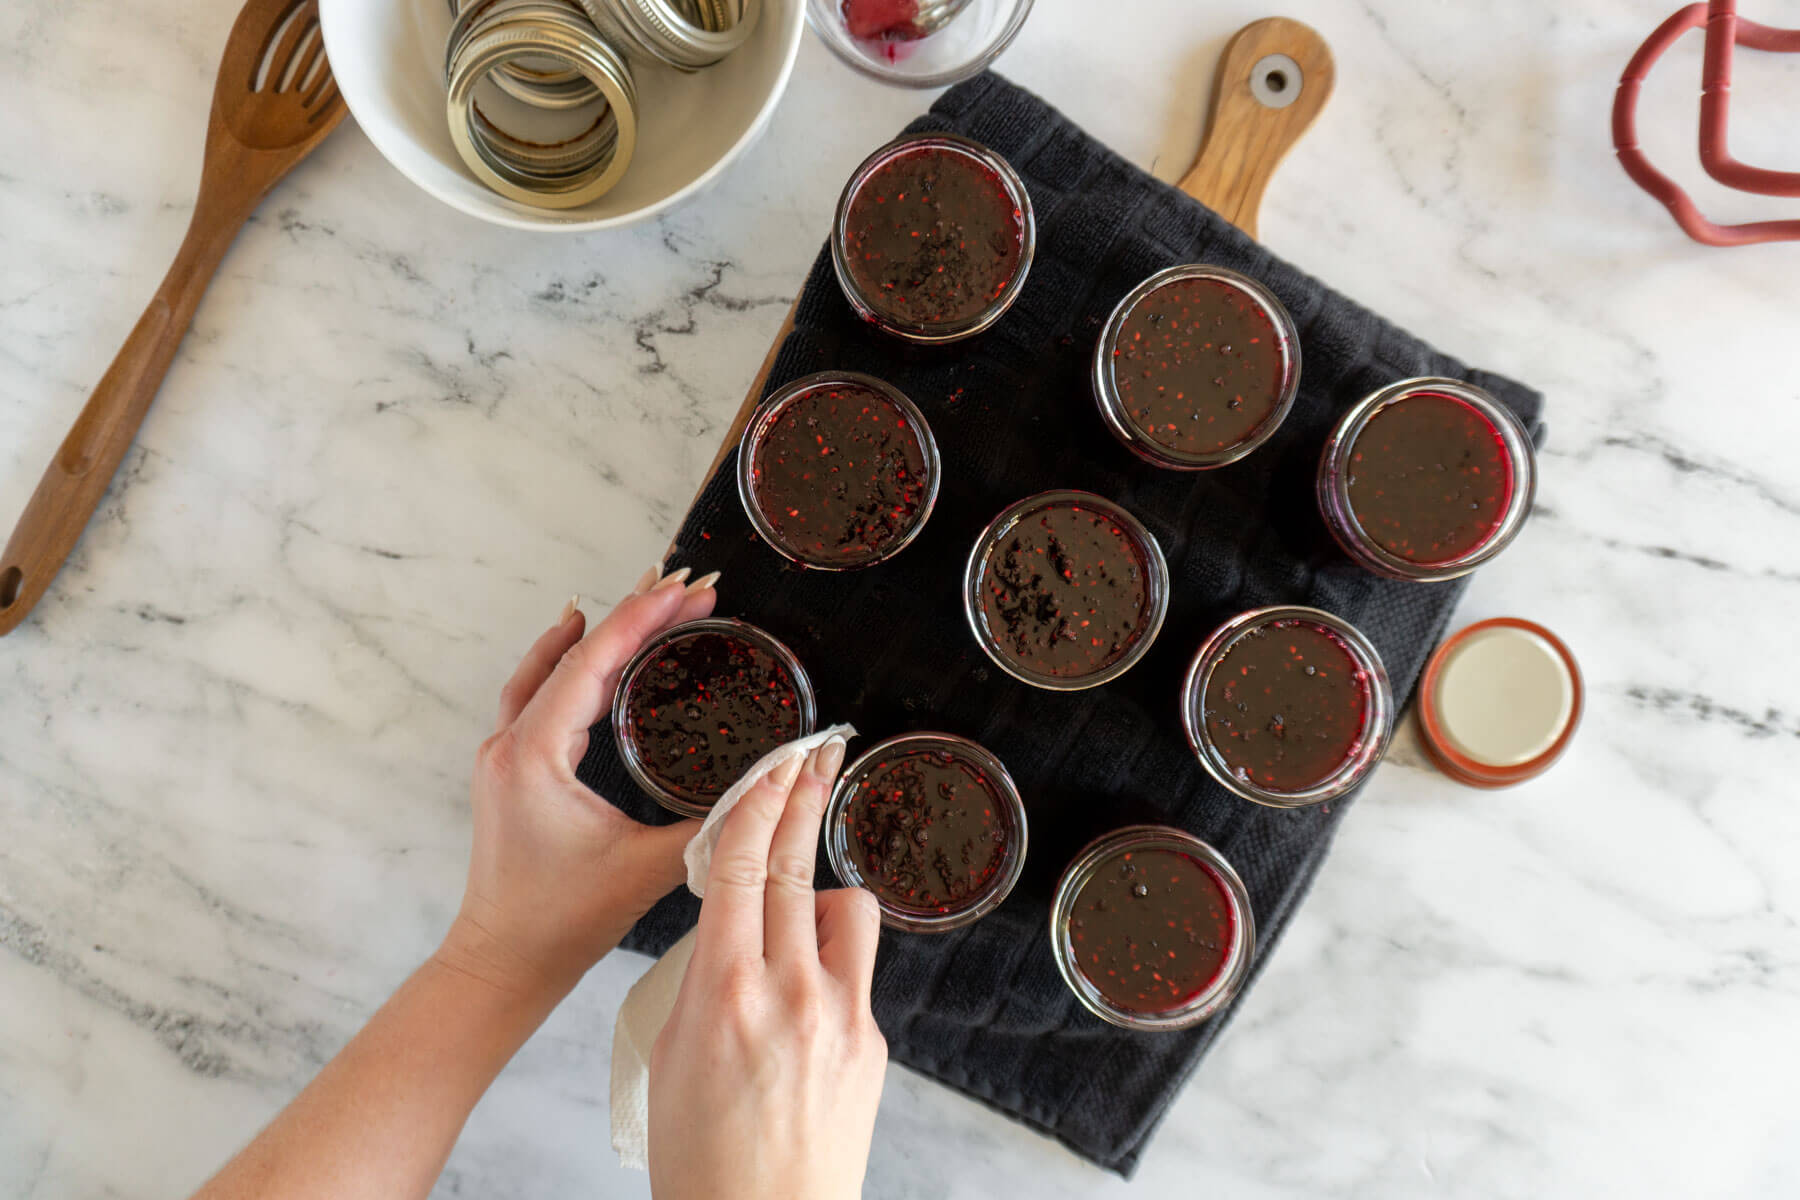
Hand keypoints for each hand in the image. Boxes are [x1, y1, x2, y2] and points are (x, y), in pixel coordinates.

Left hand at [437, 566, 718, 997]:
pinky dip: (566, 659)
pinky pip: (535, 692)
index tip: (689, 589)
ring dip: (600, 632)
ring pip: (549, 667)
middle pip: (574, 653)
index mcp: (534, 754)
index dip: (645, 619)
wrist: (503, 962)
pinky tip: (582, 644)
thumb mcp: (648, 867)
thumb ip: (712, 824)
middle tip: (689, 586)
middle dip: (635, 614)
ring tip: (647, 601)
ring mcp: (503, 755)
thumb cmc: (562, 922)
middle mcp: (509, 744)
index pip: (593, 662)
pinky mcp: (509, 770)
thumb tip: (770, 784)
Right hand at [648, 740, 886, 1199]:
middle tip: (816, 754)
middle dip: (803, 802)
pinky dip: (834, 957)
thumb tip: (729, 932)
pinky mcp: (871, 1041)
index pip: (743, 871)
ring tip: (801, 905)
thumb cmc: (701, 1156)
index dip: (756, 807)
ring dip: (821, 890)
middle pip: (797, 869)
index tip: (771, 766)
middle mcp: (789, 993)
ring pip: (846, 909)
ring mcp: (840, 1015)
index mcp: (724, 992)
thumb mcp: (670, 1054)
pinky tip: (810, 986)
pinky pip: (858, 968)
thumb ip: (702, 980)